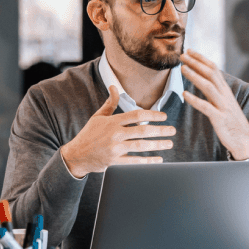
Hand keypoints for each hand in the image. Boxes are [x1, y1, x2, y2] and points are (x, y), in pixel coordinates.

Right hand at [59, 85, 174, 176]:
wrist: (76, 155)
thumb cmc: (89, 134)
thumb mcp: (98, 117)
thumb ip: (110, 103)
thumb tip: (114, 87)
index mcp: (112, 122)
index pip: (137, 115)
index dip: (153, 114)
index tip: (164, 116)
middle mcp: (115, 134)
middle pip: (143, 130)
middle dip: (161, 130)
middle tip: (172, 130)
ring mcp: (115, 149)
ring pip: (141, 146)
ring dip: (158, 144)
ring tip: (169, 143)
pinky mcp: (115, 162)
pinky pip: (135, 162)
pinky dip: (148, 161)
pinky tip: (159, 159)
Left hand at [179, 51, 248, 159]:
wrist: (245, 141)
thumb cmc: (232, 122)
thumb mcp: (224, 103)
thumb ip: (215, 92)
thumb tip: (203, 80)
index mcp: (225, 91)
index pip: (214, 69)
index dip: (201, 59)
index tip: (190, 51)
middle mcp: (225, 95)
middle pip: (211, 74)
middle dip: (196, 63)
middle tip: (183, 55)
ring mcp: (223, 106)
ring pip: (208, 87)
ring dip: (195, 76)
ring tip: (182, 69)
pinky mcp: (220, 119)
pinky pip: (206, 107)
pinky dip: (195, 100)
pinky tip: (185, 94)